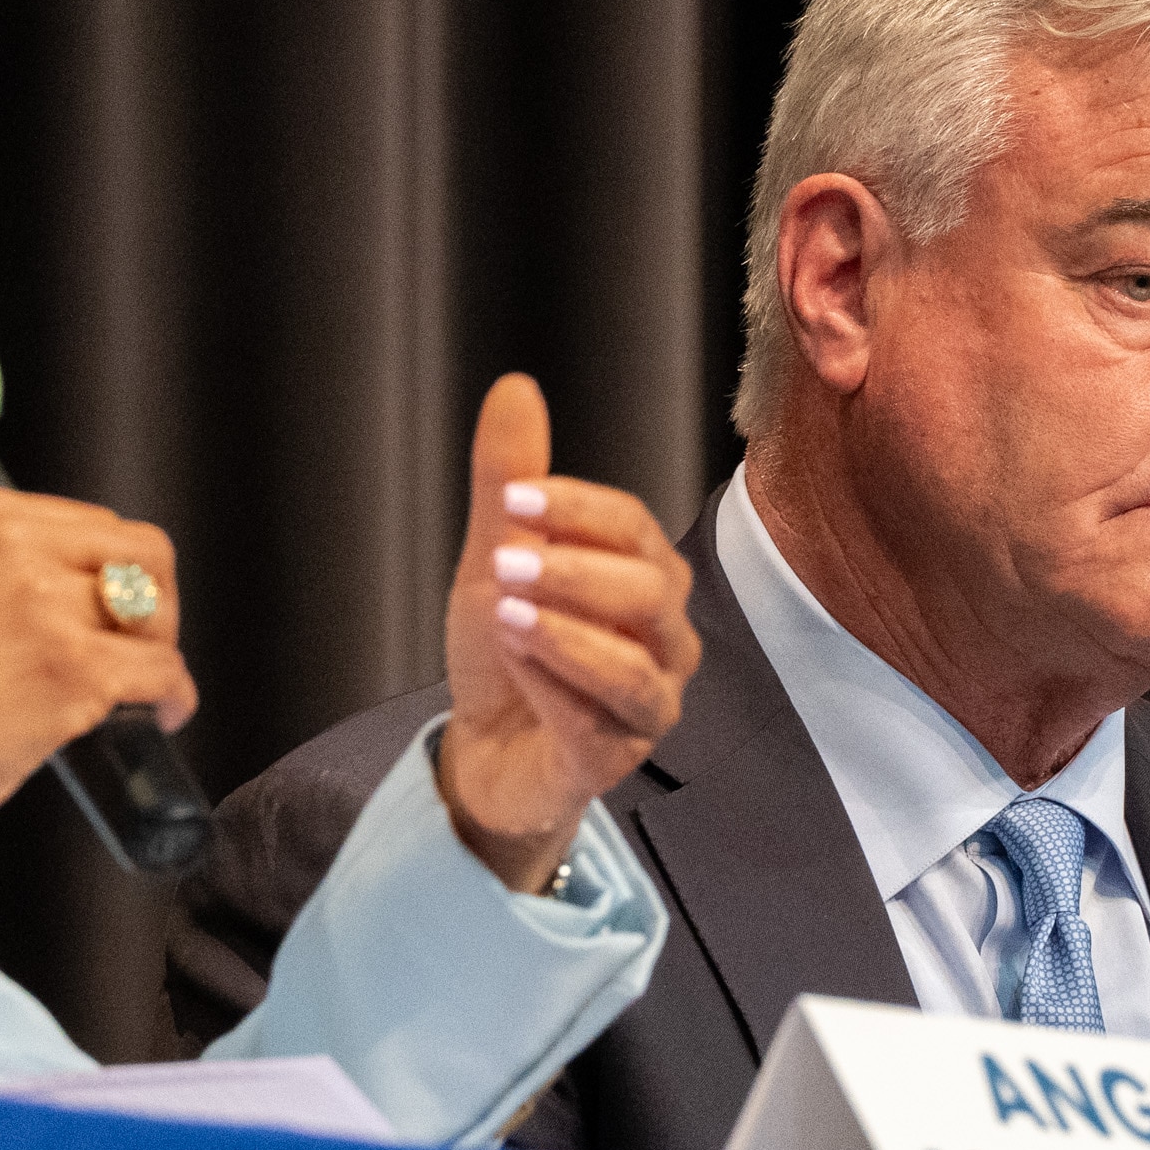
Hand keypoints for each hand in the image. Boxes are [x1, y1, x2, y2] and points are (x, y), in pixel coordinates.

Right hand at [0, 485, 197, 838]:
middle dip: (152, 604)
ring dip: (156, 651)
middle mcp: (11, 544)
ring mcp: (45, 604)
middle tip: (132, 647)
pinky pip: (163, 671)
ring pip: (156, 613)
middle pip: (141, 552)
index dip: (114, 573)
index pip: (97, 522)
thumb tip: (101, 579)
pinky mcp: (75, 666)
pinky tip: (157, 713)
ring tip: (132, 682)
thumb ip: (13, 565)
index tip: (101, 614)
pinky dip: (173, 697)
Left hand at [436, 374, 699, 890]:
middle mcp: (662, 641)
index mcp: (643, 580)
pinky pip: (601, 726)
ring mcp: (647, 704)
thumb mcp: (494, 557)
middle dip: (574, 572)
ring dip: (567, 635)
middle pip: (650, 594)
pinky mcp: (615, 760)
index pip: (633, 528)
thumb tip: (515, 388)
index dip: (578, 508)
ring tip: (507, 614)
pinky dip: (556, 691)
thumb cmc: (509, 650)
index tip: (513, 495)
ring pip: (636, 668)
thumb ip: (509, 484)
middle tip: (504, 563)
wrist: (487, 747)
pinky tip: (517, 668)